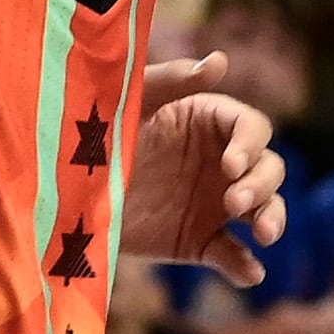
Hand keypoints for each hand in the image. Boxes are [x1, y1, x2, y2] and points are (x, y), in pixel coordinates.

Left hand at [116, 53, 285, 283]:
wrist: (61, 194)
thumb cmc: (95, 135)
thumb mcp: (129, 103)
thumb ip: (171, 80)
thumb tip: (220, 61)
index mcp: (209, 122)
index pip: (251, 127)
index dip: (250, 144)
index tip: (231, 164)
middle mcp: (220, 163)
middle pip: (268, 168)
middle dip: (261, 184)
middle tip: (233, 202)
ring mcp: (213, 204)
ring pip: (264, 209)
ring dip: (271, 218)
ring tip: (264, 235)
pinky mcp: (199, 242)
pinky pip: (231, 255)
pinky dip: (245, 265)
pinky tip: (249, 273)